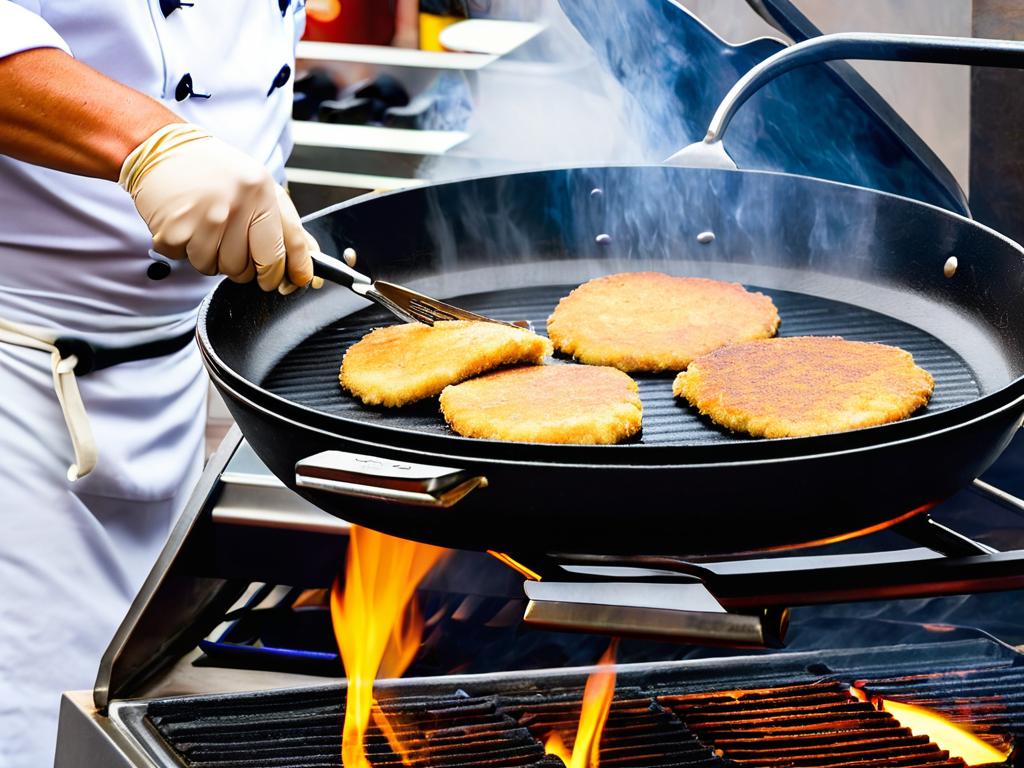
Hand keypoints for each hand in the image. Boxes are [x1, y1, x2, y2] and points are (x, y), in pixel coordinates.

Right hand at [119, 123, 316, 292]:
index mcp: (261, 192)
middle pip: (252, 268)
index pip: (286, 249)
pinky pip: (189, 262)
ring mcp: (205, 219)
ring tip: (208, 228)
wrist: (161, 149)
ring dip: (214, 258)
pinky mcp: (176, 231)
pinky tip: (188, 226)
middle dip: (248, 268)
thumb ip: (287, 225)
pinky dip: (188, 251)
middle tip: (235, 244)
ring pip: (220, 270)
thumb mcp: (260, 186)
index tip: (291, 282)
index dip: (292, 272)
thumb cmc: (215, 171)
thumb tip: (310, 264)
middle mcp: (236, 205)